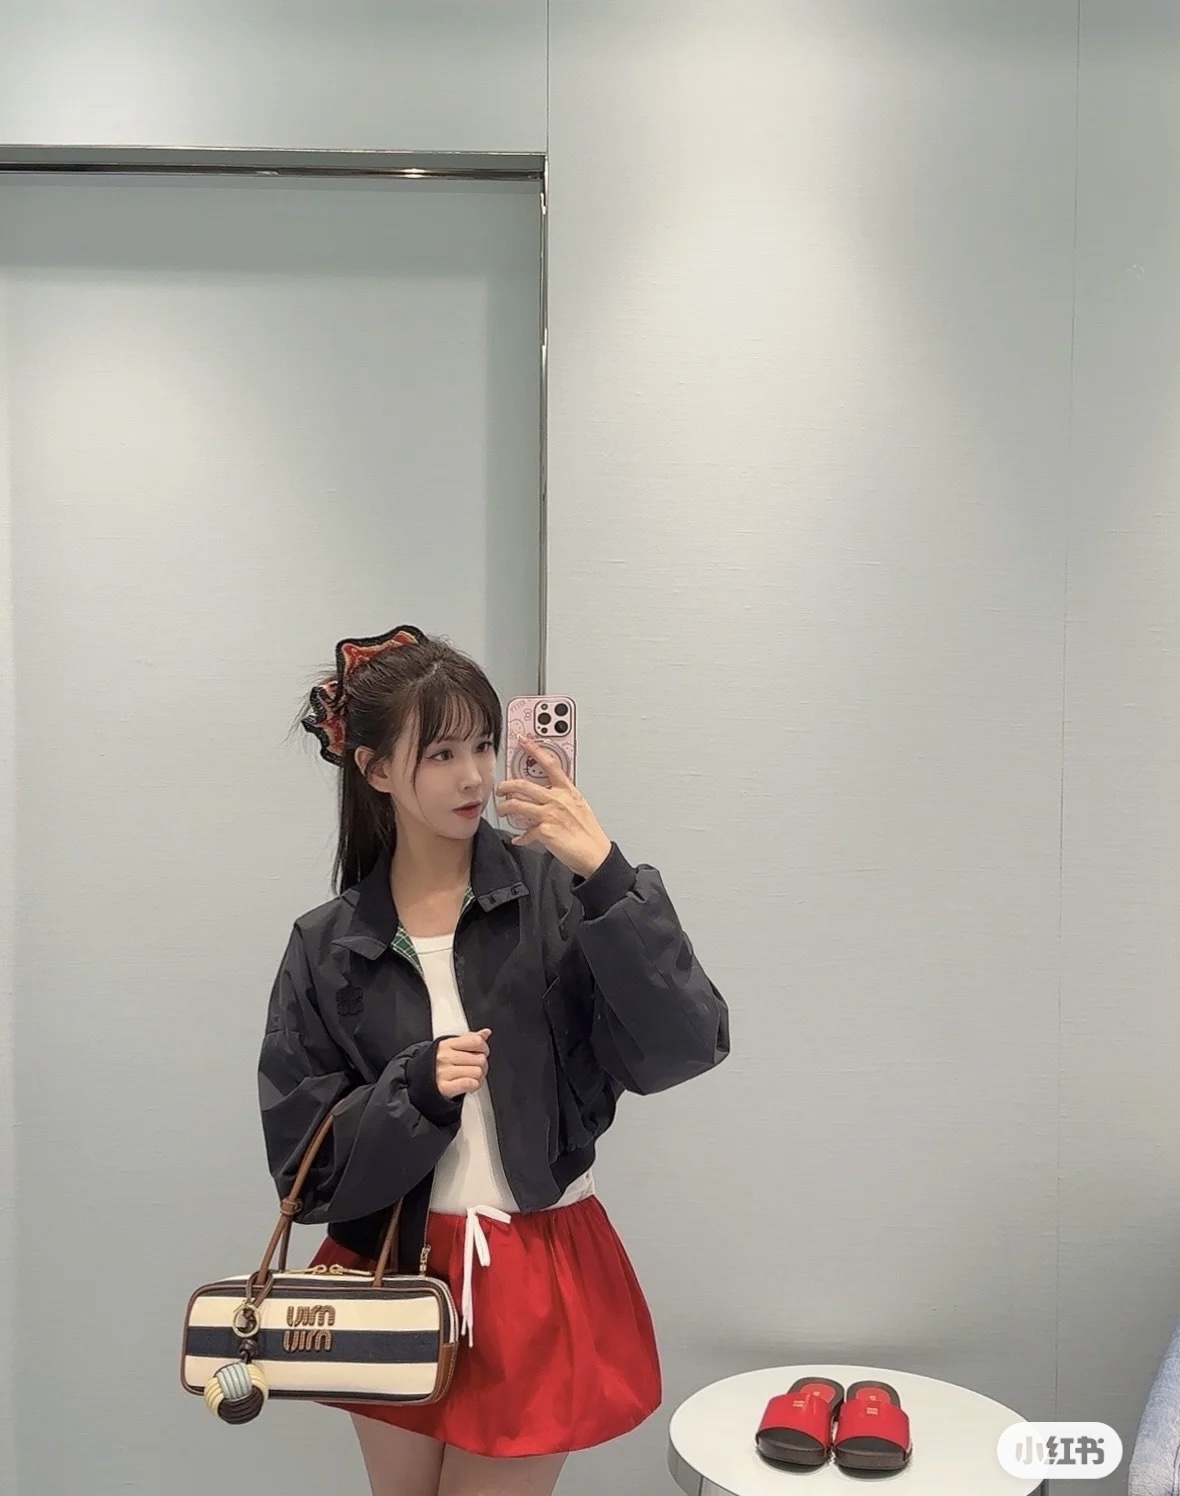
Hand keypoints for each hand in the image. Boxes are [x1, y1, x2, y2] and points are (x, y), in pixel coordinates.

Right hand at [436, 1029, 490, 1099]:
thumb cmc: (437, 1065)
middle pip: (480, 1059)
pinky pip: (469, 1084)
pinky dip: (474, 1086)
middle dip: (482, 1066)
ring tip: (472, 1078)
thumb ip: (469, 1039)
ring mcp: (444, 1072)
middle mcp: (445, 1057)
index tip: (482, 1053)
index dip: (484, 1048)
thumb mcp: (451, 1047)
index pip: (476, 1041)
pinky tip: (469, 1085)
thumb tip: (486, 1032)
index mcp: (447, 1044)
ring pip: (477, 1072)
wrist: (418, 1082)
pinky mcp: (444, 1087)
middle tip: (475, 1069)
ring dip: (479, 1078)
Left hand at [495, 738, 611, 878]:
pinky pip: (525, 832)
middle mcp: (557, 799)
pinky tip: (519, 839)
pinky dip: (521, 837)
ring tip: (502, 811)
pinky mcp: (544, 831)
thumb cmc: (589, 832)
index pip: (550, 764)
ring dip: (504, 808)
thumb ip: (563, 798)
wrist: (595, 853)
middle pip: (523, 785)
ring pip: (517, 805)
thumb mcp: (579, 806)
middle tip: (500, 788)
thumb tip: (549, 797)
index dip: (535, 750)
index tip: (524, 741)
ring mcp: (550, 814)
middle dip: (506, 785)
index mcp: (568, 790)